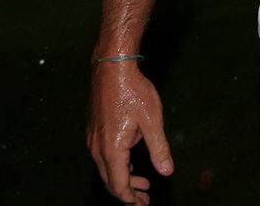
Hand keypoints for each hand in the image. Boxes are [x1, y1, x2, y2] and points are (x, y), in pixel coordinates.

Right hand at [88, 62, 173, 203]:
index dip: (131, 199)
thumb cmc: (133, 92)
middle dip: (127, 193)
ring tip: (142, 183)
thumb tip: (166, 172)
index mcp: (112, 149)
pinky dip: (117, 165)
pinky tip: (131, 160)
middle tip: (145, 199)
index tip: (143, 204)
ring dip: (123, 179)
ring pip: (106, 169)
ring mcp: (93, 139)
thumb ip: (159, 148)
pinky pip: (103, 156)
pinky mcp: (94, 131)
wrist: (112, 68)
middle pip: (110, 181)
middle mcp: (98, 148)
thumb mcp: (152, 121)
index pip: (118, 185)